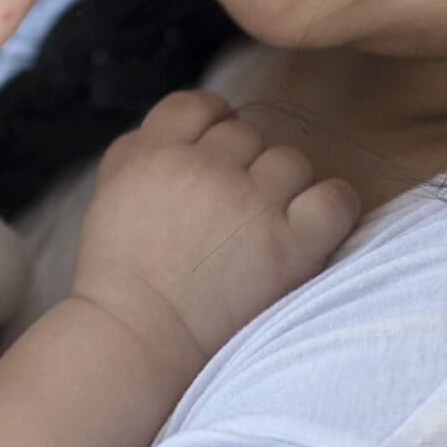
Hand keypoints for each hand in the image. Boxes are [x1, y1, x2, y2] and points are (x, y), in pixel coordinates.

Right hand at [71, 89, 359, 385]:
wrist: (136, 342)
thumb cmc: (121, 275)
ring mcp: (250, 203)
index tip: (213, 165)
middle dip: (243, 169)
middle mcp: (203, 167)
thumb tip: (198, 122)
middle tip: (230, 217)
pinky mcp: (289, 244)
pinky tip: (311, 231)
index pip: (200, 105)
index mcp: (153, 150)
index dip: (212, 130)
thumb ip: (146, 145)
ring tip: (263, 233)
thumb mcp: (111, 190)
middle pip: (248, 135)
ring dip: (283, 191)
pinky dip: (330, 210)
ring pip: (291, 162)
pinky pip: (334, 198)